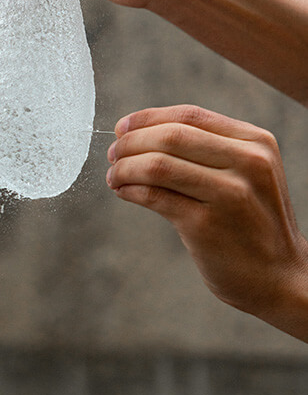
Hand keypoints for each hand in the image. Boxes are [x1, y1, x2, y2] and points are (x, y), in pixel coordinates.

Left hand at [106, 104, 307, 339]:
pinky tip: (123, 192)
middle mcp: (247, 162)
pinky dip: (131, 190)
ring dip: (126, 167)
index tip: (122, 127)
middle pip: (171, 136)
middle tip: (113, 153)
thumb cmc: (251, 221)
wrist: (281, 278)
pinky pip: (155, 197)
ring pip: (158, 164)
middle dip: (132, 142)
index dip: (147, 118)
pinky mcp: (207, 226)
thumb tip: (139, 132)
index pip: (189, 116)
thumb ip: (206, 148)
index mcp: (255, 141)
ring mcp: (229, 194)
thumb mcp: (247, 172)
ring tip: (115, 175)